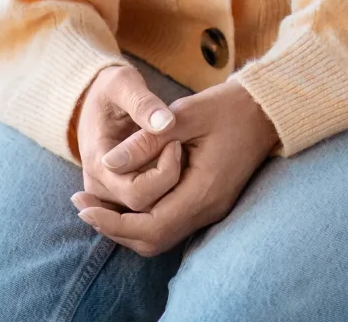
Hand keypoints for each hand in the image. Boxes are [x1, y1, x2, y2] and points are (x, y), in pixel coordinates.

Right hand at [72, 63, 185, 215]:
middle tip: (179, 146)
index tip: (177, 142)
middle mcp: (99, 186)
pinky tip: (176, 170)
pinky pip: (143, 211)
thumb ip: (143, 103)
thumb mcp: (123, 84)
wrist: (96, 101)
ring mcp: (105, 195)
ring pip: (145, 215)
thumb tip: (166, 123)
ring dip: (169, 191)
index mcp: (99, 162)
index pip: (136, 193)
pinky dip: (163, 196)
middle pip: (143, 209)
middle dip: (170, 181)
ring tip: (177, 155)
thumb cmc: (111, 90)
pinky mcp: (115, 196)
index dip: (164, 173)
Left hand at [73, 78, 280, 255]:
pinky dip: (143, 218)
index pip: (149, 227)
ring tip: (97, 205)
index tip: (82, 208)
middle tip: (81, 207)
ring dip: (126, 226)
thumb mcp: (185, 114)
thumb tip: (108, 163)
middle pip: (152, 241)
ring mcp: (211, 209)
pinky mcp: (210, 203)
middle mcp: (208, 209)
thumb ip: (146, 140)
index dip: (112, 222)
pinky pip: (170, 224)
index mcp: (203, 190)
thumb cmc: (228, 106)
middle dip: (113, 228)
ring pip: (160, 238)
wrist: (267, 109)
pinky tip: (125, 200)